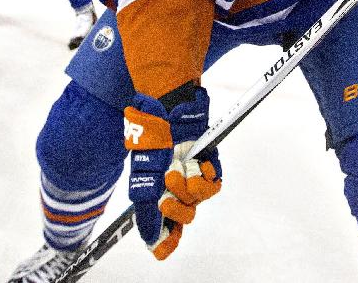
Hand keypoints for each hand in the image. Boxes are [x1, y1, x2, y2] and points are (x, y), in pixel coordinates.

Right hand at [125, 85, 221, 259]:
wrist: (171, 108)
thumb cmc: (154, 136)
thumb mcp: (143, 175)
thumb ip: (145, 208)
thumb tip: (150, 240)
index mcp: (155, 188)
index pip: (163, 222)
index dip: (166, 238)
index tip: (164, 249)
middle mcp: (175, 184)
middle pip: (184, 215)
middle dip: (176, 210)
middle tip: (166, 197)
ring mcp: (192, 174)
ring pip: (198, 200)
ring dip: (188, 188)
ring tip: (179, 170)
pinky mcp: (209, 165)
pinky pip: (214, 184)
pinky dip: (206, 177)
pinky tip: (198, 165)